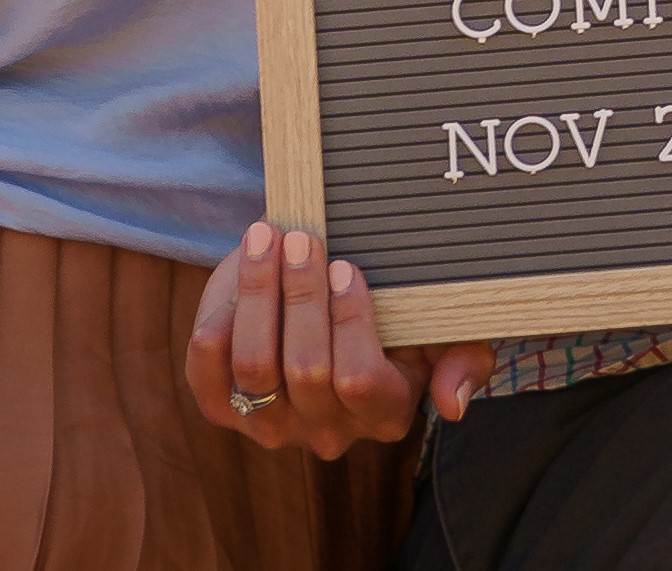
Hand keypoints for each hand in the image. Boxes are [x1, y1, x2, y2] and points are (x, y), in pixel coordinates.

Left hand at [183, 222, 492, 456]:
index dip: (349, 320)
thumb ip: (463, 358)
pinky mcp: (225, 408)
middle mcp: (328, 432)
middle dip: (302, 295)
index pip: (360, 381)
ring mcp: (272, 425)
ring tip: (269, 240)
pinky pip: (208, 374)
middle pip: (306, 370)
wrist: (331, 288)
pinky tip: (242, 270)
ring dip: (260, 293)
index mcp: (385, 414)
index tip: (345, 266)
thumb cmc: (398, 305)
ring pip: (255, 368)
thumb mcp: (444, 323)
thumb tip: (453, 403)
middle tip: (305, 239)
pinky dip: (220, 319)